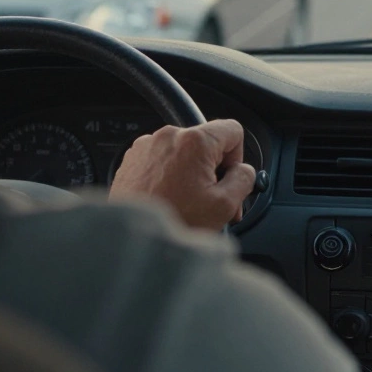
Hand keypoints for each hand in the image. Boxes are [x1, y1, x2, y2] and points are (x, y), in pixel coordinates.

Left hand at [108, 119, 255, 231]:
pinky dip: (169, 178)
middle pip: (206, 143)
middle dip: (213, 171)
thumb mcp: (224, 205)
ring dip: (191, 175)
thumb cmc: (171, 223)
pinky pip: (161, 161)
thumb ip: (244, 179)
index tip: (229, 178)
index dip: (238, 156)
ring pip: (183, 153)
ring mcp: (146, 147)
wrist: (127, 241)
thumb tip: (244, 171)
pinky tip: (168, 202)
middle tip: (211, 202)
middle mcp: (168, 136)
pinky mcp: (131, 160)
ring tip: (186, 206)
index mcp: (194, 141)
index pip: (233, 130)